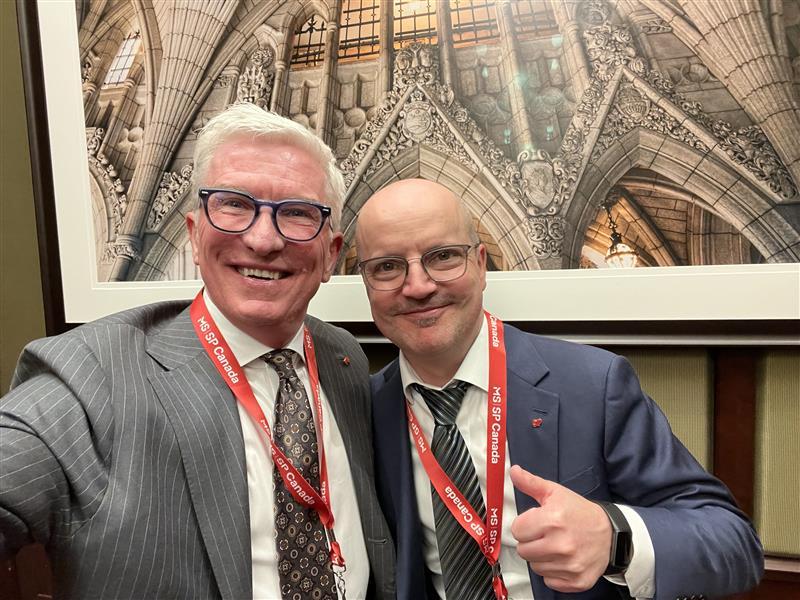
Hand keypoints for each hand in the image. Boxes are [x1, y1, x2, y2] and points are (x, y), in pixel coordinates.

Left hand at [509, 465, 612, 591]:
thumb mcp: (555, 492)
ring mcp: (570, 565)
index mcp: (553, 520)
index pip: (517, 530)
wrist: (609, 533)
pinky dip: (553, 572)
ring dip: (541, 557)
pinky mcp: (576, 581)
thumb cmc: (579, 512)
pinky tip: (562, 559)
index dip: (524, 525)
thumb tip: (514, 471)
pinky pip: (549, 581)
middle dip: (531, 542)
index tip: (536, 523)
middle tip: (545, 535)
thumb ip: (531, 483)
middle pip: (523, 551)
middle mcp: (561, 544)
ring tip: (555, 546)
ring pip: (534, 567)